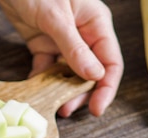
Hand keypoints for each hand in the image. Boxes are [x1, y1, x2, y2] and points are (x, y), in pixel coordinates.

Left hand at [0, 0, 123, 116]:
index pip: (110, 62)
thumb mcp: (56, 18)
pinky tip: (36, 92)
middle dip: (81, 93)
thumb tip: (94, 76)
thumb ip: (74, 47)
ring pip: (68, 73)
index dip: (106, 87)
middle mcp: (83, 34)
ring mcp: (63, 41)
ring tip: (54, 107)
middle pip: (90, 72)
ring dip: (62, 91)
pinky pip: (46, 68)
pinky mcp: (43, 44)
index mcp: (96, 23)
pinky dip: (42, 81)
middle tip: (67, 110)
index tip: (96, 108)